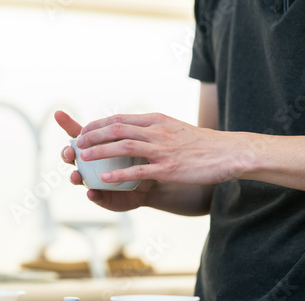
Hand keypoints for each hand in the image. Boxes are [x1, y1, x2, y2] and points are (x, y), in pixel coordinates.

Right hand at [54, 110, 156, 211]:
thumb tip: (115, 113)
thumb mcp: (129, 141)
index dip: (66, 125)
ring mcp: (93, 181)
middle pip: (71, 157)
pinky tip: (91, 193)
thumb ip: (121, 128)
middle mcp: (88, 164)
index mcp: (92, 148)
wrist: (147, 183)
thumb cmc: (133, 159)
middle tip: (70, 152)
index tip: (59, 114)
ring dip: (75, 176)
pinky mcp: (103, 197)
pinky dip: (93, 195)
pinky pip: (96, 196)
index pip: (77, 135)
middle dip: (67, 154)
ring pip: (78, 178)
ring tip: (76, 175)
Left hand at [77, 113, 246, 184]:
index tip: (84, 130)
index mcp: (156, 120)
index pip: (120, 118)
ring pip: (123, 146)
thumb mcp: (174, 128)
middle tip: (77, 143)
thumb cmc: (200, 143)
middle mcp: (156, 131)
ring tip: (82, 158)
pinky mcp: (168, 168)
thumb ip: (154, 128)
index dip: (98, 124)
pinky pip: (138, 170)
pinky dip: (118, 173)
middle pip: (117, 129)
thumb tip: (134, 129)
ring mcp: (162, 150)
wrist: (227, 153)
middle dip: (93, 135)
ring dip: (100, 152)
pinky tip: (104, 178)